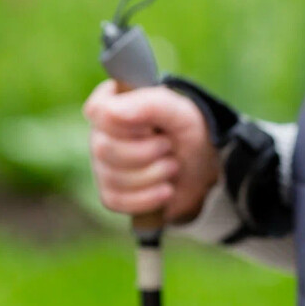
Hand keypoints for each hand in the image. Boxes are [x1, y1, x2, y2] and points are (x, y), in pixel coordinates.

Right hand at [83, 80, 218, 223]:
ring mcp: (103, 166)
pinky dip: (149, 197)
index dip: (131, 124)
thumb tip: (112, 112)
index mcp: (111, 104)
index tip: (154, 126)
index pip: (100, 112)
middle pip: (104, 148)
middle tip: (169, 147)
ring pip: (114, 177)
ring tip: (172, 166)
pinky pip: (118, 201)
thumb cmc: (188, 133)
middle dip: (148, 152)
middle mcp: (100, 134)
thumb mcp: (181, 112)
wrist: (204, 170)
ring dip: (154, 174)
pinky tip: (166, 190)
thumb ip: (150, 105)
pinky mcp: (111, 194)